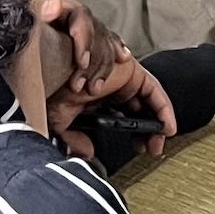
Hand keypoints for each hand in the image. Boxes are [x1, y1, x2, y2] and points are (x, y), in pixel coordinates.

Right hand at [27, 0, 166, 160]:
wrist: (50, 61)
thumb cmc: (52, 83)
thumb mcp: (61, 118)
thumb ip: (72, 138)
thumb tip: (87, 152)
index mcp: (98, 97)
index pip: (125, 117)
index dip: (137, 135)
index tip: (144, 150)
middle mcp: (113, 86)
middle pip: (141, 110)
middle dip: (150, 132)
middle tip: (153, 149)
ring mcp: (123, 76)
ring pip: (148, 101)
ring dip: (156, 122)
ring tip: (156, 142)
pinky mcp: (131, 68)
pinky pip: (152, 88)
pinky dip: (161, 105)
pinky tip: (164, 124)